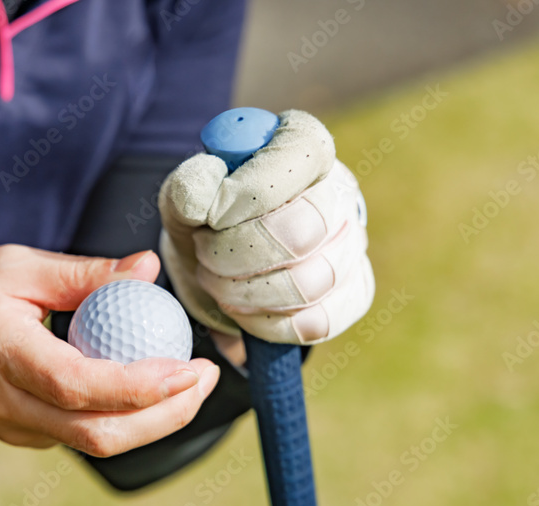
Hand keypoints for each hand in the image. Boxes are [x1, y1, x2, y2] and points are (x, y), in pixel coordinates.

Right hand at [0, 245, 219, 456]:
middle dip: (166, 416)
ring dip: (151, 422)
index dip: (144, 385)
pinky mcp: (17, 434)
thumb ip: (82, 274)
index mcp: (2, 352)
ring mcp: (10, 426)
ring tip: (188, 383)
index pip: (81, 385)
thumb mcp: (12, 265)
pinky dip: (120, 418)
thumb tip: (147, 269)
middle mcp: (6, 402)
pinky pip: (76, 435)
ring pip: (92, 443)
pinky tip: (142, 387)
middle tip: (207, 378)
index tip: (192, 365)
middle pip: (98, 434)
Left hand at [159, 109, 374, 345]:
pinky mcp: (351, 295)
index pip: (301, 156)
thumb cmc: (207, 218)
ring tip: (215, 281)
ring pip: (308, 283)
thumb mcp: (186, 195)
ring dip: (244, 292)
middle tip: (204, 254)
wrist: (220, 260)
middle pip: (302, 231)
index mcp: (304, 148)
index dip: (252, 190)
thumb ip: (189, 188)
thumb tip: (204, 193)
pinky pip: (315, 322)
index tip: (212, 215)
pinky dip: (266, 323)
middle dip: (236, 253)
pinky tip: (242, 308)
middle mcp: (338, 194)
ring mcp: (351, 247)